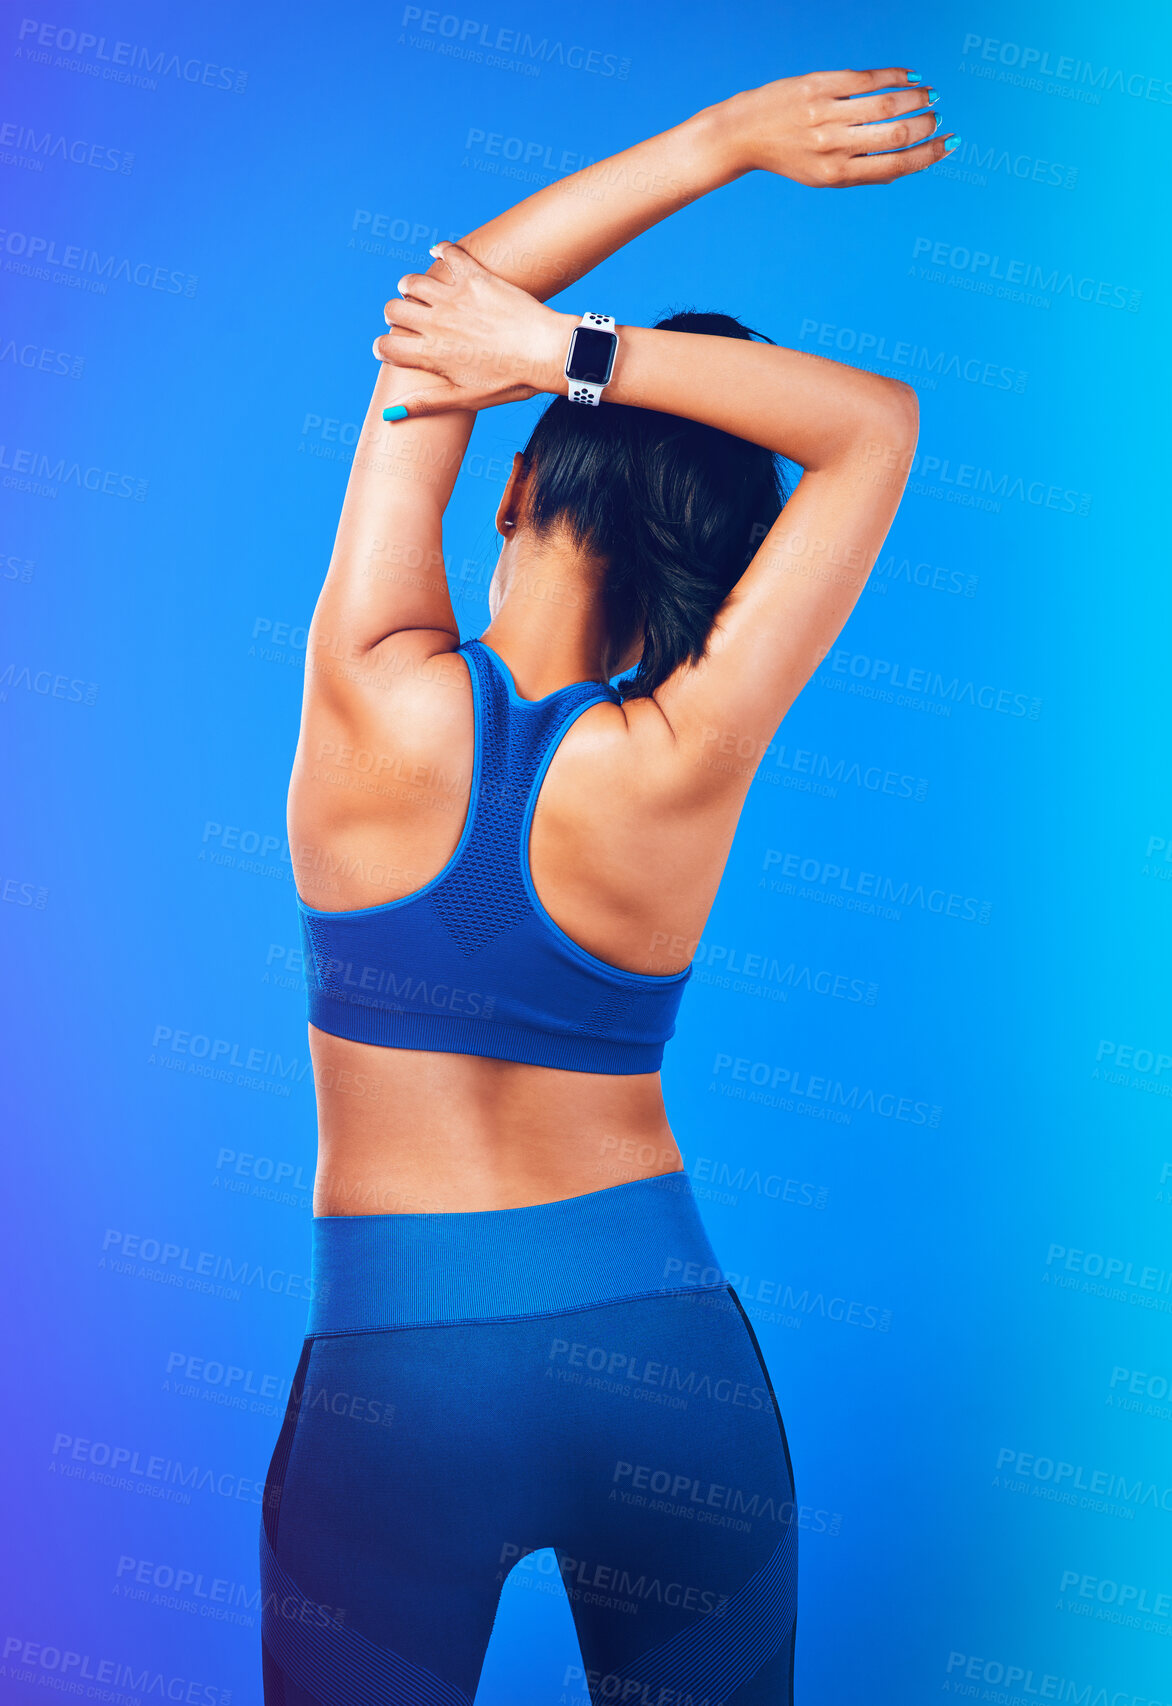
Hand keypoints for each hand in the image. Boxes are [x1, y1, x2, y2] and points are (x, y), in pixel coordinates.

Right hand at [372, 242, 573, 416]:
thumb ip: (427, 403)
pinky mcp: (475, 277)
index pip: (386, 347)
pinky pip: (449, 252)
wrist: (546, 353)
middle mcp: (437, 322)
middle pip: (393, 310)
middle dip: (395, 317)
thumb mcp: (467, 398)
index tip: (392, 350)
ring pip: (411, 282)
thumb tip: (390, 413)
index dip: (383, 349)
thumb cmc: (510, 381)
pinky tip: (440, 254)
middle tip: (410, 322)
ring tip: (421, 294)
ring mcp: (454, 297)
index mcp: (432, 353)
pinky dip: (442, 250)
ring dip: (410, 287)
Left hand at [718, 67, 951, 186]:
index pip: (894, 166)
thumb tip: (904, 164)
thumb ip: (860, 170)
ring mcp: (825, 115)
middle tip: (938, 116)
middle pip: (895, 134)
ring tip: (929, 94)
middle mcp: (832, 147)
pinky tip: (908, 75)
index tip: (950, 144)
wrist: (744, 134)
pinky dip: (893, 76)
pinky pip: (864, 79)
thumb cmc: (789, 155)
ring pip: (884, 104)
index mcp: (837, 175)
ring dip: (915, 97)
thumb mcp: (823, 176)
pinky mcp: (818, 86)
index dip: (928, 155)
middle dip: (926, 125)